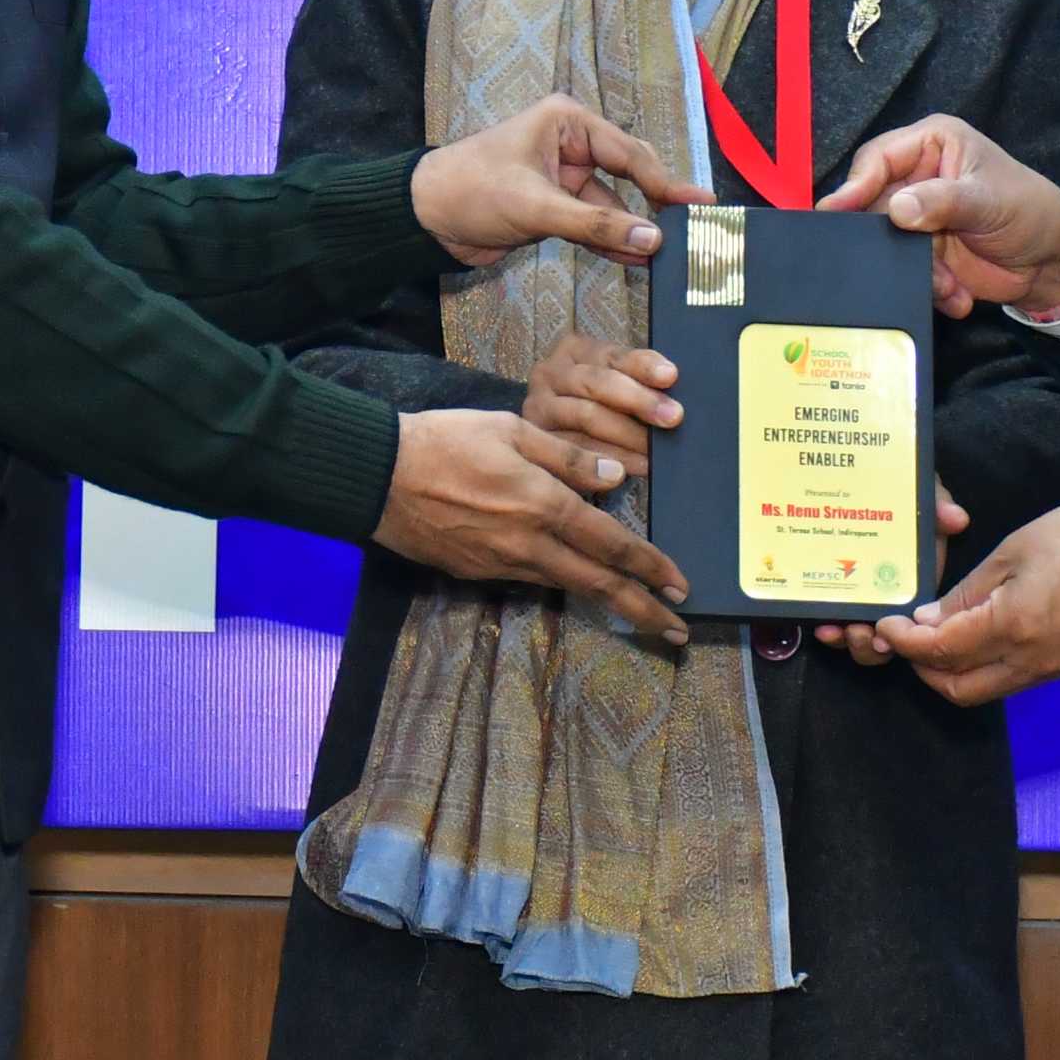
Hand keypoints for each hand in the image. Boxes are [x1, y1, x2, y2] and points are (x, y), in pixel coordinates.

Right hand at [377, 408, 689, 642]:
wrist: (380, 475)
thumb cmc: (447, 439)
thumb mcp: (513, 430)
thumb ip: (568, 457)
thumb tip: (616, 477)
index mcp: (544, 504)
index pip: (612, 544)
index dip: (651, 567)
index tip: (680, 586)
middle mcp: (529, 543)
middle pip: (597, 584)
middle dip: (643, 609)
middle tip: (677, 629)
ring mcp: (502, 563)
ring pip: (566, 586)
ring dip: (606, 602)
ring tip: (638, 611)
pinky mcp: (477, 572)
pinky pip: (531, 578)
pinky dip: (561, 583)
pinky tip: (574, 580)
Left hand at [414, 96, 712, 268]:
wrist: (424, 219)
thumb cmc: (472, 191)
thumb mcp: (537, 207)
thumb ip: (596, 225)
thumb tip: (652, 240)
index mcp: (566, 123)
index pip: (628, 152)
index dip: (664, 181)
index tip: (698, 203)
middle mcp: (570, 144)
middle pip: (628, 174)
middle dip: (656, 204)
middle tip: (695, 226)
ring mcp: (563, 177)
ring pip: (612, 206)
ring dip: (634, 231)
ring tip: (670, 255)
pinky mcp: (554, 207)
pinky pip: (593, 224)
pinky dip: (612, 241)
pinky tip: (638, 258)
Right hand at [522, 335, 681, 481]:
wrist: (550, 443)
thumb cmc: (598, 407)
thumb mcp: (614, 384)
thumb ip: (638, 382)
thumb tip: (674, 395)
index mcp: (574, 350)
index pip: (613, 355)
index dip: (642, 365)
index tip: (670, 376)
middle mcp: (550, 373)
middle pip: (597, 383)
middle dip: (639, 400)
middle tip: (672, 417)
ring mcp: (538, 406)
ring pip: (586, 416)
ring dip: (626, 436)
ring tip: (654, 450)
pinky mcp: (535, 440)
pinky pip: (574, 449)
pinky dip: (605, 460)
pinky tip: (627, 470)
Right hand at [820, 115, 1059, 320]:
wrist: (1055, 261)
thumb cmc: (1030, 210)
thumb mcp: (988, 199)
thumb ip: (942, 201)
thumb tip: (896, 209)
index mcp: (931, 145)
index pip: (878, 158)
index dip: (855, 184)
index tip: (837, 210)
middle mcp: (917, 178)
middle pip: (873, 205)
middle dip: (887, 239)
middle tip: (890, 261)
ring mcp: (919, 218)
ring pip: (888, 245)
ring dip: (915, 270)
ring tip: (946, 285)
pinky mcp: (924, 253)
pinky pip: (906, 271)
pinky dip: (930, 288)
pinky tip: (956, 296)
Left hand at [822, 478, 967, 665]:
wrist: (853, 475)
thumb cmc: (896, 487)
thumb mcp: (920, 492)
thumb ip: (937, 504)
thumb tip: (956, 519)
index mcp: (915, 580)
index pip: (918, 618)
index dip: (908, 635)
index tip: (891, 636)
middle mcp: (890, 596)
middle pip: (887, 638)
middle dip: (871, 645)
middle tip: (861, 633)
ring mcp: (860, 598)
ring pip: (859, 638)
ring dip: (848, 642)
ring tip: (835, 631)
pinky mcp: (831, 594)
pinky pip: (832, 622)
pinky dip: (827, 632)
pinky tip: (816, 625)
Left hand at [869, 497, 1059, 705]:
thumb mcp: (1013, 552)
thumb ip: (968, 593)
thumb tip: (929, 621)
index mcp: (1012, 627)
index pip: (940, 651)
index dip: (905, 642)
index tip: (886, 625)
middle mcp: (1029, 661)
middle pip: (958, 689)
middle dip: (922, 668)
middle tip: (905, 638)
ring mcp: (1050, 670)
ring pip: (984, 690)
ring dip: (951, 673)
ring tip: (935, 638)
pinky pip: (1010, 681)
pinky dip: (982, 669)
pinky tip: (974, 640)